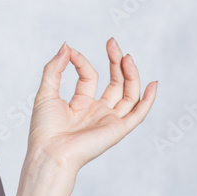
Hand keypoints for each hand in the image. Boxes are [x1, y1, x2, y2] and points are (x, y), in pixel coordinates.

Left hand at [27, 37, 156, 171]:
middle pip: (115, 83)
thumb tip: (66, 46)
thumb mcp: (45, 93)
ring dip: (130, 74)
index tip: (71, 52)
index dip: (81, 62)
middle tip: (112, 42)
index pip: (89, 77)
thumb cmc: (44, 129)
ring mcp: (109, 120)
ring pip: (129, 94)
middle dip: (115, 62)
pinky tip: (152, 83)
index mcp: (79, 105)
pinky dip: (148, 100)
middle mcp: (97, 112)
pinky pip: (138, 114)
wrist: (49, 152)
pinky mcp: (118, 129)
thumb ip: (54, 69)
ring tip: (126, 56)